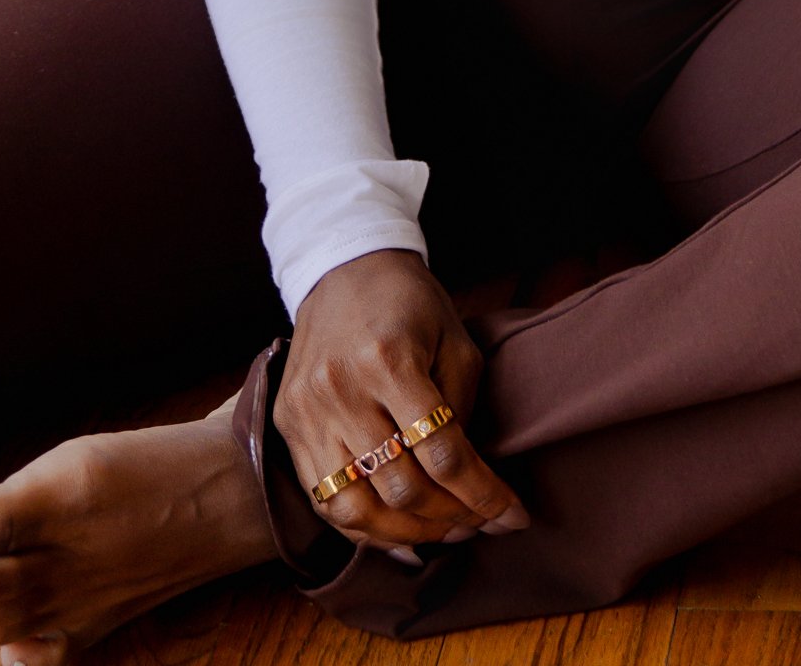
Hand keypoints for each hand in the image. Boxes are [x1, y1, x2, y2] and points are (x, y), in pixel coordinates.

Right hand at [277, 247, 527, 553]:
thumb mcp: (455, 340)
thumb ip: (462, 406)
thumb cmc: (410, 303)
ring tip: (442, 532)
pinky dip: (363, 527)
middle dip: (451, 517)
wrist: (343, 268)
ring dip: (408, 533)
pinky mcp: (287, 425)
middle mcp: (341, 390)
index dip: (484, 494)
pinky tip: (397, 529)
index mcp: (389, 359)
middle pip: (402, 486)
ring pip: (357, 508)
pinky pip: (324, 500)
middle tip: (480, 523)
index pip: (443, 452)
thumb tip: (470, 478)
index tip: (513, 516)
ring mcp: (308, 412)